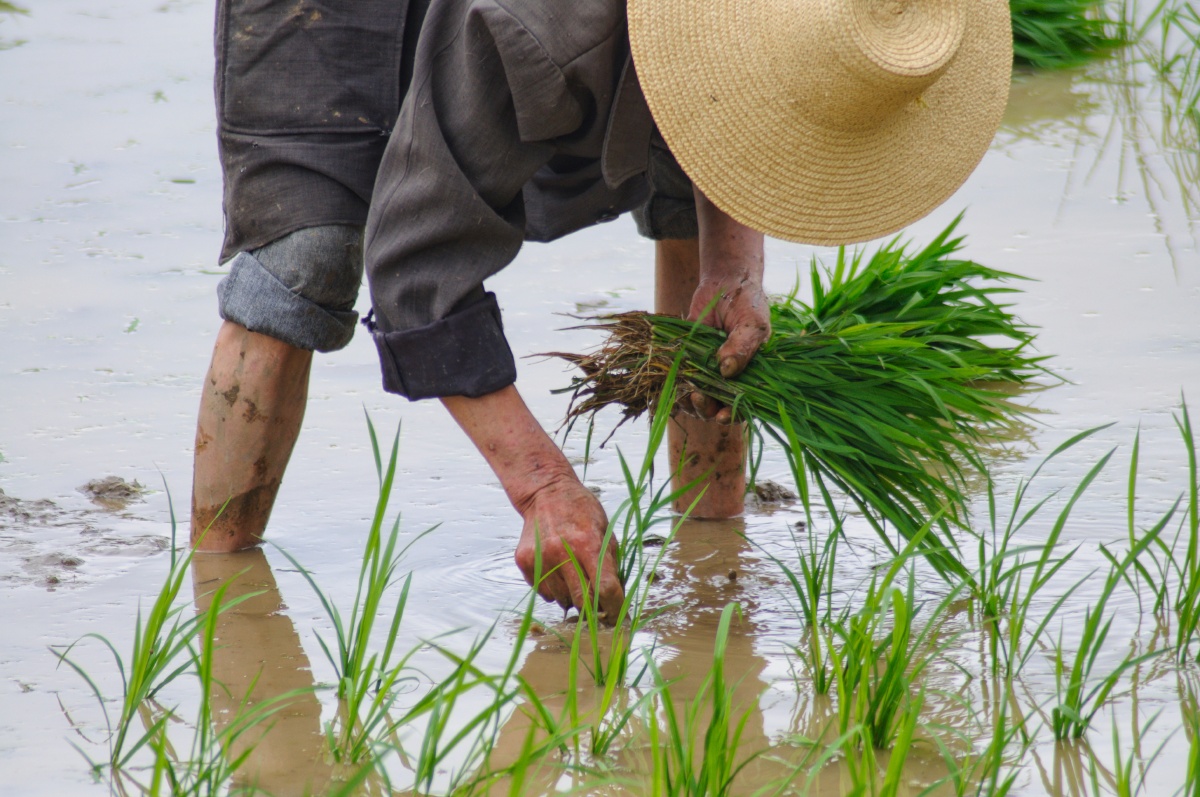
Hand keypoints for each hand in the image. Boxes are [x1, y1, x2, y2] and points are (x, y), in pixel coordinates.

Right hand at [440, 386, 624, 623]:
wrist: (546, 493)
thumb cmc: (581, 511)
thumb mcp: (605, 530)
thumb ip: (610, 564)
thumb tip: (616, 598)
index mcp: (587, 543)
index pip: (606, 588)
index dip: (616, 608)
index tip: (619, 617)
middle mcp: (562, 552)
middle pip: (583, 601)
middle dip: (594, 607)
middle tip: (598, 603)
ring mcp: (540, 558)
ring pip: (562, 600)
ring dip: (572, 597)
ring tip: (574, 576)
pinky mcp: (524, 562)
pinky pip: (544, 593)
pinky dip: (554, 590)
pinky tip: (557, 571)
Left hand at [685, 188, 769, 423]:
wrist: (724, 283)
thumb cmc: (747, 304)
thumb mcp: (752, 324)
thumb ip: (742, 347)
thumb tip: (726, 370)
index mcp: (749, 377)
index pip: (741, 405)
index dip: (731, 414)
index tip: (721, 416)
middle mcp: (726, 379)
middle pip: (714, 408)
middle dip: (705, 409)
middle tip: (697, 397)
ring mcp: (704, 372)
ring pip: (692, 399)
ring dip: (685, 401)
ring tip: (682, 391)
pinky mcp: (685, 361)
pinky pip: (675, 381)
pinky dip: (668, 386)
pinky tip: (663, 384)